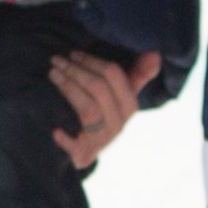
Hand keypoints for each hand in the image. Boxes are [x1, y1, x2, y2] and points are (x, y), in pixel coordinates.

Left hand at [53, 50, 165, 168]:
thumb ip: (137, 75)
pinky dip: (65, 139)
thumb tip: (154, 53)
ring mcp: (103, 140)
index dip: (92, 61)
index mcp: (130, 106)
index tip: (73, 53)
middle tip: (56, 60)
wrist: (89, 152)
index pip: (115, 75)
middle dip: (76, 71)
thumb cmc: (105, 116)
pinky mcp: (85, 154)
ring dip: (68, 88)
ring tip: (52, 74)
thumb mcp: (122, 98)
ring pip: (88, 108)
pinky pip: (76, 147)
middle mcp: (119, 123)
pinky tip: (55, 130)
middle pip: (99, 89)